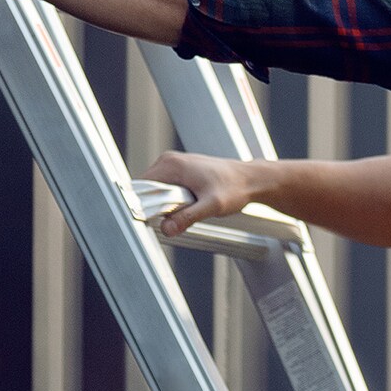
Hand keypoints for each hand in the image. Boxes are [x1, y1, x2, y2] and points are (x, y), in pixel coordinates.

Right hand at [141, 151, 264, 237]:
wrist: (249, 179)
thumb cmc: (234, 188)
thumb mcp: (210, 206)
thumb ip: (187, 217)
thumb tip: (166, 228)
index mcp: (172, 165)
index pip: (140, 186)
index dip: (141, 205)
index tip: (151, 220)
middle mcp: (169, 161)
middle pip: (146, 190)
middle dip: (155, 207)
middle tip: (174, 218)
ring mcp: (174, 165)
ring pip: (156, 191)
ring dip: (164, 205)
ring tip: (186, 208)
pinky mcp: (180, 172)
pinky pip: (166, 189)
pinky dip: (172, 201)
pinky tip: (188, 205)